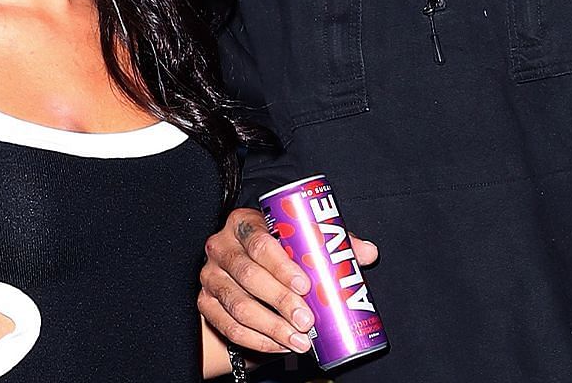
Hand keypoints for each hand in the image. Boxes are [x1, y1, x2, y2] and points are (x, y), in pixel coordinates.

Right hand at [199, 207, 378, 355]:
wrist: (242, 271)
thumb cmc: (277, 250)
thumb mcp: (300, 240)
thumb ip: (331, 243)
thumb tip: (367, 252)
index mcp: (244, 223)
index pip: (259, 241)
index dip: (281, 265)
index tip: (306, 285)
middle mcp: (221, 248)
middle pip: (248, 275)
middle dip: (280, 302)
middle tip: (307, 321)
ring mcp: (210, 277)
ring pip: (237, 306)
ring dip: (271, 328)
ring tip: (299, 341)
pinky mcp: (205, 304)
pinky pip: (228, 327)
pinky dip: (256, 341)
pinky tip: (280, 347)